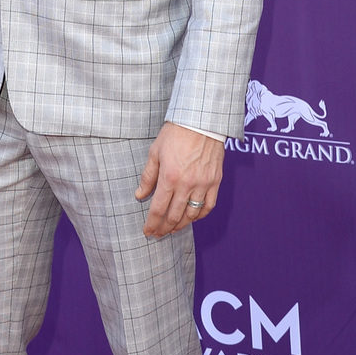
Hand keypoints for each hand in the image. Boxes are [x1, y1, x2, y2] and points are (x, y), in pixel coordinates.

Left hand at [135, 123, 223, 237]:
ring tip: (172, 228)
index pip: (158, 209)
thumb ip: (148, 177)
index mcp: (169, 177)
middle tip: (158, 234)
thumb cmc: (176, 134)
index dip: (152, 224)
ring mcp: (203, 184)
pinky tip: (192, 218)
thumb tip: (140, 195)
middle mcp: (187, 184)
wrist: (201, 121)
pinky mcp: (215, 181)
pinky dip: (200, 215)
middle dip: (164, 228)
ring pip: (192, 214)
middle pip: (174, 216)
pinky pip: (209, 206)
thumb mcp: (155, 152)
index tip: (147, 231)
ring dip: (181, 225)